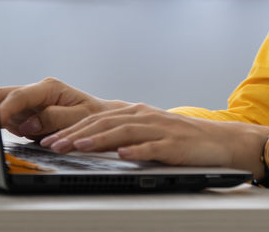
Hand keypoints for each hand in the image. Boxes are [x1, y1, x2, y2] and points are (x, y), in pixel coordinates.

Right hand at [0, 77, 126, 138]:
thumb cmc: (93, 116)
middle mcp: (36, 92)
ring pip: (0, 107)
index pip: (19, 96)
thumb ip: (54, 118)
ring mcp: (28, 104)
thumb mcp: (80, 117)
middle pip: (3, 95)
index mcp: (49, 88)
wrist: (100, 119)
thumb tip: (29, 124)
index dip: (4, 109)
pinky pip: (6, 119)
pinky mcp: (24, 115)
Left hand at [38, 102, 268, 173]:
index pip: (97, 119)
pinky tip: (123, 155)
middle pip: (105, 123)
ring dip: (99, 139)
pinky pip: (153, 147)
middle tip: (53, 146)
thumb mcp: (146, 133)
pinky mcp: (175, 144)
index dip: (71, 128)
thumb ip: (120, 136)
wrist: (219, 141)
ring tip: (79, 148)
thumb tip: (85, 144)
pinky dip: (136, 150)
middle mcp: (145, 116)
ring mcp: (161, 129)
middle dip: (76, 134)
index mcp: (135, 113)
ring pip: (124, 131)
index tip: (49, 139)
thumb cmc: (180, 139)